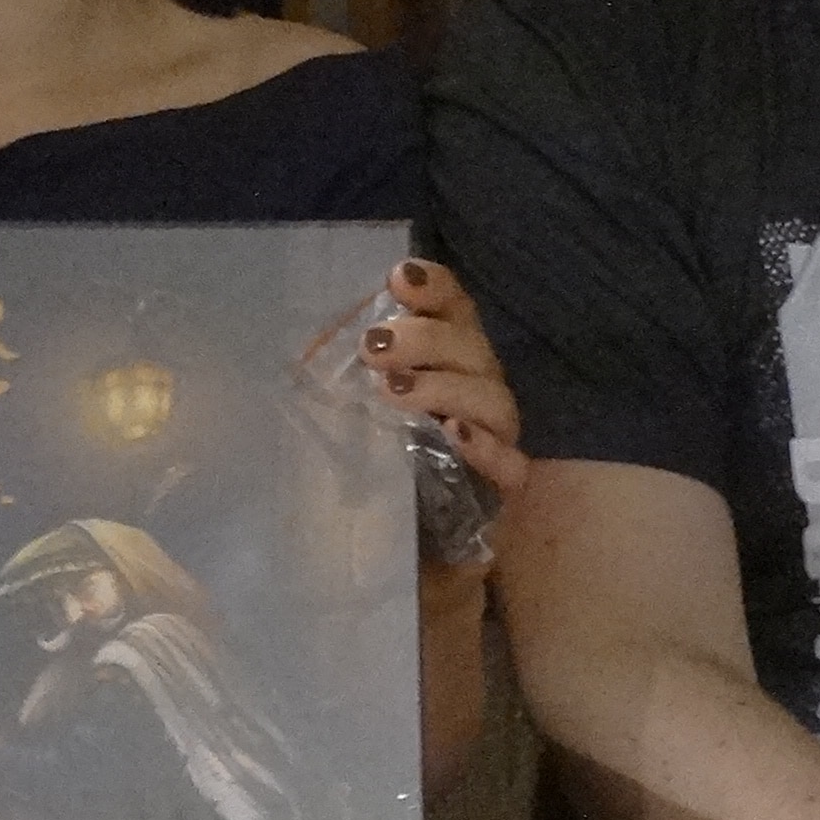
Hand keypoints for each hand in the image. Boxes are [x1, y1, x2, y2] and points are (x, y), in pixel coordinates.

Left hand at [367, 256, 534, 525]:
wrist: (407, 542)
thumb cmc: (380, 459)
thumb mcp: (353, 410)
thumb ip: (343, 372)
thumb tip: (309, 348)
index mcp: (447, 357)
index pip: (453, 308)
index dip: (434, 288)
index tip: (399, 277)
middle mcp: (478, 385)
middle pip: (469, 346)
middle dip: (423, 339)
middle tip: (373, 348)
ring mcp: (497, 434)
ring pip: (491, 397)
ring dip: (442, 387)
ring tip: (393, 390)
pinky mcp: (503, 485)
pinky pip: (511, 463)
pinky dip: (484, 446)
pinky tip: (454, 434)